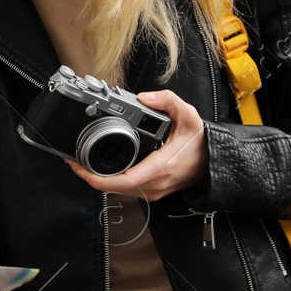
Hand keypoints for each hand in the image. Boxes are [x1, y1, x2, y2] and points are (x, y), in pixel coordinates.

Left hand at [68, 90, 206, 201]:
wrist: (216, 163)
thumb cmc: (201, 143)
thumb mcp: (189, 116)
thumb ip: (167, 101)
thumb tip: (144, 97)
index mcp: (160, 167)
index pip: (122, 181)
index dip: (96, 178)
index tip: (79, 167)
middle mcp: (155, 184)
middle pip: (114, 189)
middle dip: (91, 177)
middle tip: (74, 162)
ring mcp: (154, 191)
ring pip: (119, 191)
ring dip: (100, 180)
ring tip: (84, 164)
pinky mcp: (153, 192)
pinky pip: (127, 189)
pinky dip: (112, 181)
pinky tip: (103, 168)